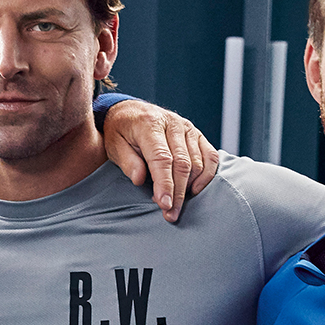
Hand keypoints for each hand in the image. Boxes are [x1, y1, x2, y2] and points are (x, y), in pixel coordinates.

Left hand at [102, 100, 219, 222]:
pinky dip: (206, 175)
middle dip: (178, 193)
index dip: (165, 184)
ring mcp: (188, 128)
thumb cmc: (120, 131)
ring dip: (190, 187)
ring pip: (197, 162)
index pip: (161, 158)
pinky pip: (211, 156)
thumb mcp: (113, 144)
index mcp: (149, 124)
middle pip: (182, 163)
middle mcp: (172, 123)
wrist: (131, 111)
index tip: (164, 205)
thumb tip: (139, 180)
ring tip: (176, 205)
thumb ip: (127, 161)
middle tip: (171, 214)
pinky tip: (195, 190)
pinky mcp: (197, 134)